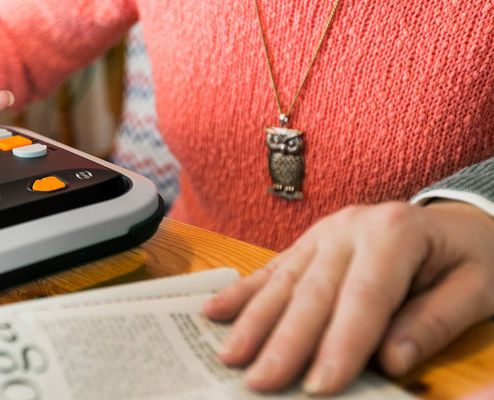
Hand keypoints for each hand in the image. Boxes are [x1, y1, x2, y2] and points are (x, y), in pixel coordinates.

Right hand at [204, 201, 493, 394]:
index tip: (319, 387)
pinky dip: (242, 293)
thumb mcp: (476, 289)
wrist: (458, 221)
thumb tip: (390, 362)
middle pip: (313, 293)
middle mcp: (351, 228)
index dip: (340, 345)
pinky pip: (272, 270)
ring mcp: (323, 232)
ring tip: (229, 357)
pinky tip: (214, 311)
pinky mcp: (308, 243)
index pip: (364, 298)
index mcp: (396, 234)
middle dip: (284, 343)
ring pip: (284, 282)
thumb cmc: (471, 259)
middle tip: (260, 384)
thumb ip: (434, 322)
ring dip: (253, 322)